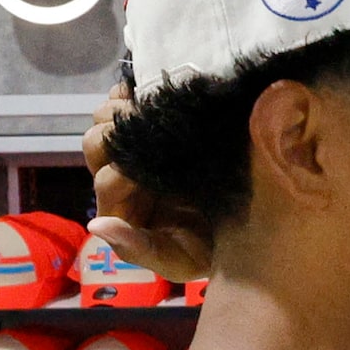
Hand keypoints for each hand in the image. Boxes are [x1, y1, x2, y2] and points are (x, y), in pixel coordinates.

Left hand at [84, 83, 211, 283]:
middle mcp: (124, 175)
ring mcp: (137, 149)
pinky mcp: (153, 126)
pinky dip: (127, 91)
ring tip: (152, 109)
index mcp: (124, 208)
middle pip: (96, 144)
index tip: (154, 173)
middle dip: (115, 136)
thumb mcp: (181, 260)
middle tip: (151, 133)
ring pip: (104, 120)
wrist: (252, 227)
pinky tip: (147, 89)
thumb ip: (140, 250)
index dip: (122, 173)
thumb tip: (97, 226)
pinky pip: (123, 100)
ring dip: (120, 111)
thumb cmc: (214, 248)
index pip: (106, 180)